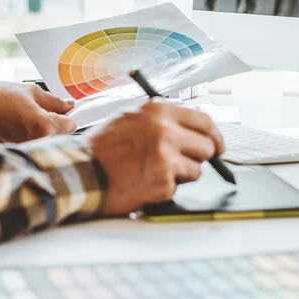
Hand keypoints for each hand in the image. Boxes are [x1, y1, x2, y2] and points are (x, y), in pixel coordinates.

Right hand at [0, 82, 76, 142]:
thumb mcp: (32, 92)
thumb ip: (55, 101)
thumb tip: (69, 105)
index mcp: (45, 126)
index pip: (71, 125)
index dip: (68, 115)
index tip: (64, 109)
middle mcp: (37, 142)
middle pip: (60, 135)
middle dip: (56, 123)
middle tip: (42, 109)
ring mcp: (26, 149)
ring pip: (46, 140)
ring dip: (43, 130)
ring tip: (26, 116)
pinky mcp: (16, 151)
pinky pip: (32, 143)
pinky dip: (31, 135)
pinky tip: (18, 124)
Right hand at [89, 100, 224, 215]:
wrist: (80, 171)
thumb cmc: (101, 147)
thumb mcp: (130, 118)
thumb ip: (161, 120)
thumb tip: (192, 131)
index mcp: (159, 110)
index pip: (203, 120)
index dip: (214, 136)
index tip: (218, 147)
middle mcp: (165, 129)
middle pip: (207, 146)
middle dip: (199, 158)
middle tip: (185, 164)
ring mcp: (166, 156)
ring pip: (196, 169)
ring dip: (180, 175)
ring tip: (153, 171)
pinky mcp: (163, 180)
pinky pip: (177, 187)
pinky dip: (164, 188)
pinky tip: (143, 182)